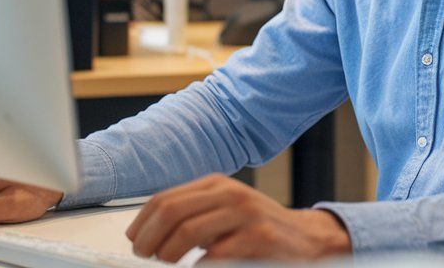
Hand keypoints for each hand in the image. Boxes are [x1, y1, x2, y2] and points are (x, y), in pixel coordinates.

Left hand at [126, 174, 350, 261]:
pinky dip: (197, 267)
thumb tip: (147, 235)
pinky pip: (214, 256)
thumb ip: (193, 215)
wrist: (308, 239)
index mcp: (216, 184)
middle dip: (149, 240)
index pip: (164, 199)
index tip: (135, 241)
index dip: (142, 223)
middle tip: (145, 257)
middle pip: (171, 213)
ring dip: (168, 254)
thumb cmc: (259, 229)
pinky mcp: (259, 238)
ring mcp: (246, 214)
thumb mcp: (224, 211)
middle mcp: (230, 193)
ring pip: (188, 232)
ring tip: (164, 265)